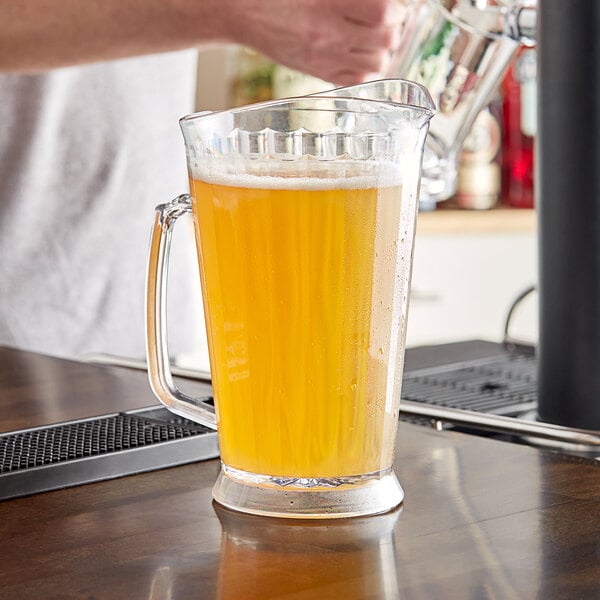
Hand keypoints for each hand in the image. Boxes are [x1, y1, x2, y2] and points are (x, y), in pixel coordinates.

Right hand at [221, 0, 404, 84]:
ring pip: (375, 64)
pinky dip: (365, 70)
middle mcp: (329, 35)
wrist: (244, 12)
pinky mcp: (318, 72)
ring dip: (381, 51)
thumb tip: (381, 3)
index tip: (393, 7)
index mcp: (329, 5)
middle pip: (384, 41)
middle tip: (386, 22)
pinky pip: (355, 80)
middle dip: (392, 30)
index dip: (395, 10)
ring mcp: (324, 58)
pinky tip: (359, 56)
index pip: (383, 13)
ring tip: (373, 40)